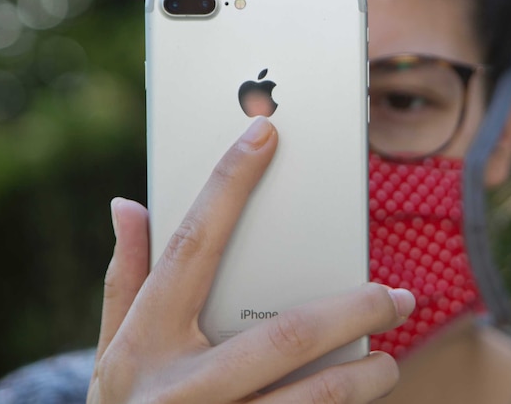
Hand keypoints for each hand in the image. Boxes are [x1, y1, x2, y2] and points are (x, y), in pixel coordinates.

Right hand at [88, 117, 414, 402]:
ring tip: (388, 361)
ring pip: (313, 400)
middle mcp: (180, 390)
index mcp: (145, 342)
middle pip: (284, 336)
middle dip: (352, 311)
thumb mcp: (114, 349)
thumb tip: (127, 205)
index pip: (192, 247)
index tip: (265, 133)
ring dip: (363, 378)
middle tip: (396, 296)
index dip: (228, 185)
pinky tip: (359, 399)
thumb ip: (125, 280)